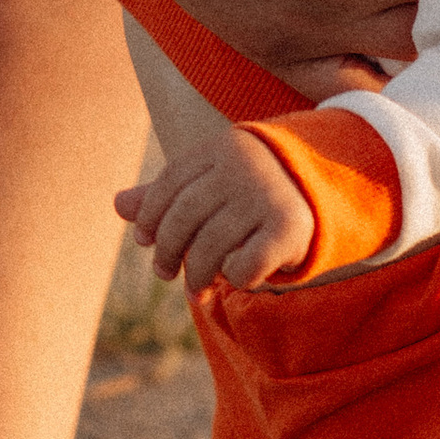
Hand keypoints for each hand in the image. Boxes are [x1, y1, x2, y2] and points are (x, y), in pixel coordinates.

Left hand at [117, 134, 312, 292]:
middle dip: (168, 252)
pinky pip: (244, 265)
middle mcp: (243, 168)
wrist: (321, 192)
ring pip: (210, 246)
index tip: (145, 242)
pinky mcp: (289, 228)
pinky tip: (236, 277)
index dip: (149, 217)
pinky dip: (234, 278)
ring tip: (196, 290)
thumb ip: (166, 196)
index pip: (168, 185)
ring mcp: (267, 196)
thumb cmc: (249, 191)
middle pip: (183, 217)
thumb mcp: (210, 185)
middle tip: (165, 274)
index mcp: (221, 148)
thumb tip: (118, 205)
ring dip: (197, 276)